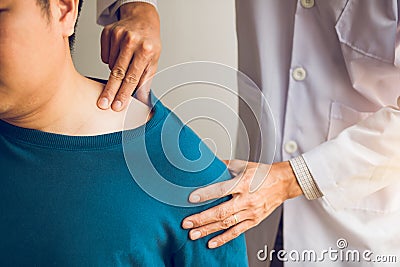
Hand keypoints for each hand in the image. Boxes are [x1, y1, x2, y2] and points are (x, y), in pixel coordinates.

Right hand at [99, 2, 160, 110]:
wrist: (143, 19)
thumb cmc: (149, 43)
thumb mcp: (153, 61)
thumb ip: (146, 81)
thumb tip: (141, 100)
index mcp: (146, 50)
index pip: (133, 77)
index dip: (124, 93)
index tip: (117, 105)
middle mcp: (132, 42)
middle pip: (118, 72)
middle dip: (110, 91)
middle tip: (103, 103)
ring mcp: (118, 35)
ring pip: (110, 65)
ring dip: (115, 71)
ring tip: (125, 63)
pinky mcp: (108, 32)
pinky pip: (104, 56)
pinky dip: (110, 59)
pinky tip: (119, 53)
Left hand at [182, 160, 302, 247]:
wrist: (283, 183)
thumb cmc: (262, 173)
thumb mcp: (243, 165)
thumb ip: (224, 165)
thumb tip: (207, 162)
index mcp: (243, 183)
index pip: (221, 190)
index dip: (206, 194)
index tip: (191, 198)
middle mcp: (247, 199)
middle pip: (221, 212)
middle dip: (202, 218)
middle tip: (186, 223)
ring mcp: (251, 212)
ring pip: (227, 224)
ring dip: (208, 230)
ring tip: (193, 234)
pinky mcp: (254, 221)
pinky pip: (237, 232)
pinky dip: (223, 238)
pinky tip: (211, 242)